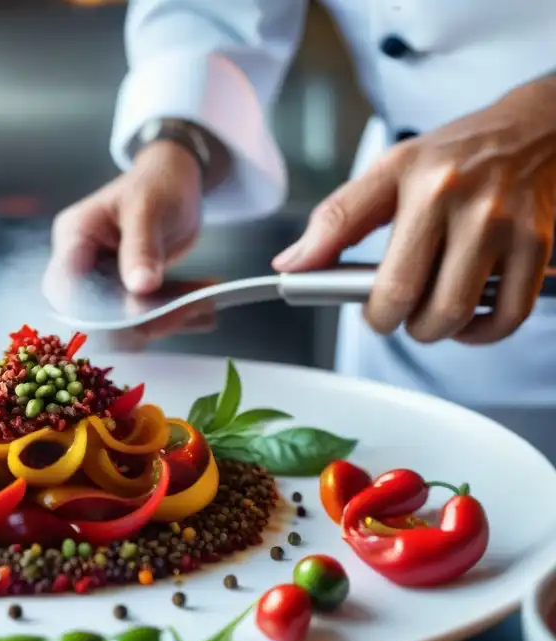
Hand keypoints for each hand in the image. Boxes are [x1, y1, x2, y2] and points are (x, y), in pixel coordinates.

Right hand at [48, 140, 216, 340]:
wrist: (176, 181)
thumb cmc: (156, 182)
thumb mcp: (148, 208)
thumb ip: (142, 246)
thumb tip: (140, 286)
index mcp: (75, 237)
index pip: (66, 287)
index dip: (92, 313)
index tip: (136, 318)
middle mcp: (82, 264)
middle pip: (94, 313)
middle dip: (139, 321)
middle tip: (186, 310)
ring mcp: (104, 280)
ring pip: (123, 320)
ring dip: (164, 321)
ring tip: (203, 307)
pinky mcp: (126, 292)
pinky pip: (145, 315)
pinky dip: (174, 316)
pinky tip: (203, 313)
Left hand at [272, 76, 555, 344]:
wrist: (538, 128)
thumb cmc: (456, 155)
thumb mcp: (390, 170)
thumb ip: (337, 218)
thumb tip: (290, 264)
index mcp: (410, 177)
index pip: (349, 236)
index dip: (353, 294)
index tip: (359, 308)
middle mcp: (455, 197)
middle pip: (404, 294)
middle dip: (391, 321)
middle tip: (393, 314)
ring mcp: (500, 222)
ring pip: (451, 312)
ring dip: (432, 331)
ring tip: (427, 317)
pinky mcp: (536, 244)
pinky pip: (506, 314)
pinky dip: (481, 332)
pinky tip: (468, 321)